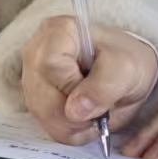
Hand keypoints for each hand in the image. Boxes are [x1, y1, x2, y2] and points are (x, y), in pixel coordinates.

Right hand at [20, 16, 157, 145]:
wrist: (125, 68)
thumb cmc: (127, 61)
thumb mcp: (127, 70)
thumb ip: (102, 89)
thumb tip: (73, 112)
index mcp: (58, 31)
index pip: (50, 68)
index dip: (73, 91)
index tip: (98, 97)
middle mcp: (35, 50)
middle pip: (40, 97)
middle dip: (74, 117)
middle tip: (101, 112)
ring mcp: (30, 73)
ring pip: (41, 114)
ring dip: (72, 125)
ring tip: (95, 112)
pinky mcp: (33, 94)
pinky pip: (44, 121)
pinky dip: (67, 127)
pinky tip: (84, 116)